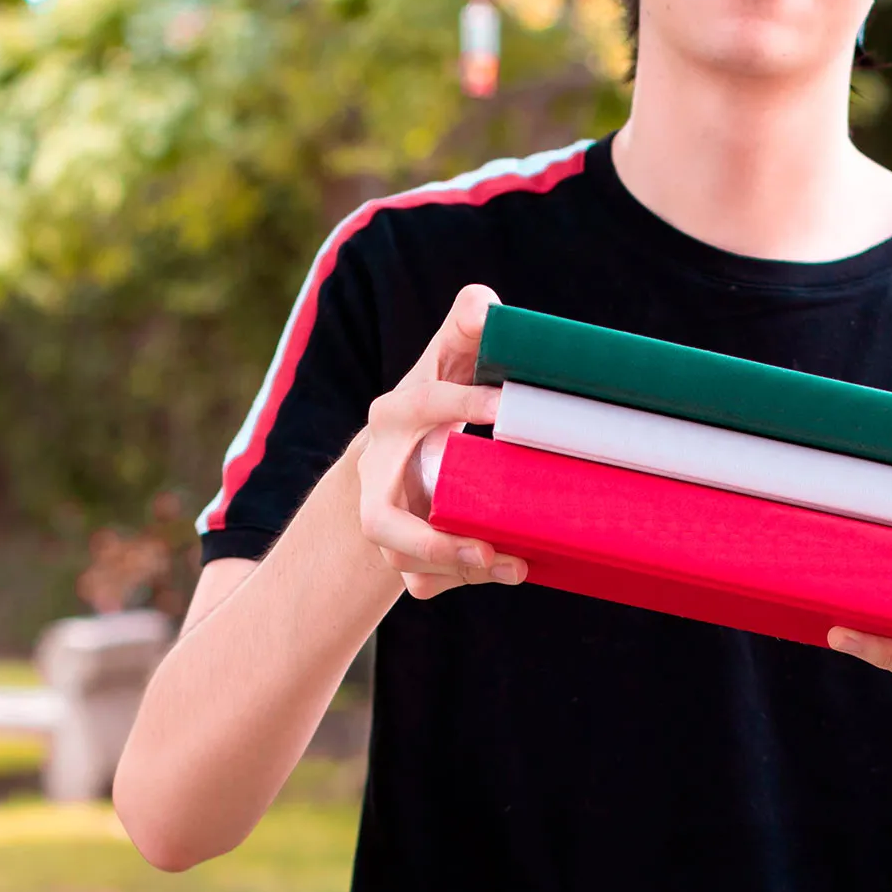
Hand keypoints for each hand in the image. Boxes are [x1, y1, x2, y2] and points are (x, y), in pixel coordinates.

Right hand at [356, 284, 526, 598]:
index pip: (422, 404)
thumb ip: (467, 323)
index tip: (506, 404)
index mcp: (393, 413)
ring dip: (457, 570)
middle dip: (428, 541)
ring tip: (515, 565)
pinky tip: (508, 570)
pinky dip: (460, 583)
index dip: (461, 402)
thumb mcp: (451, 354)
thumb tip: (486, 307)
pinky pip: (423, 582)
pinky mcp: (402, 553)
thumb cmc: (441, 393)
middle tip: (485, 548)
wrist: (408, 449)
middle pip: (381, 522)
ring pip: (404, 562)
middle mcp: (376, 473)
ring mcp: (385, 517)